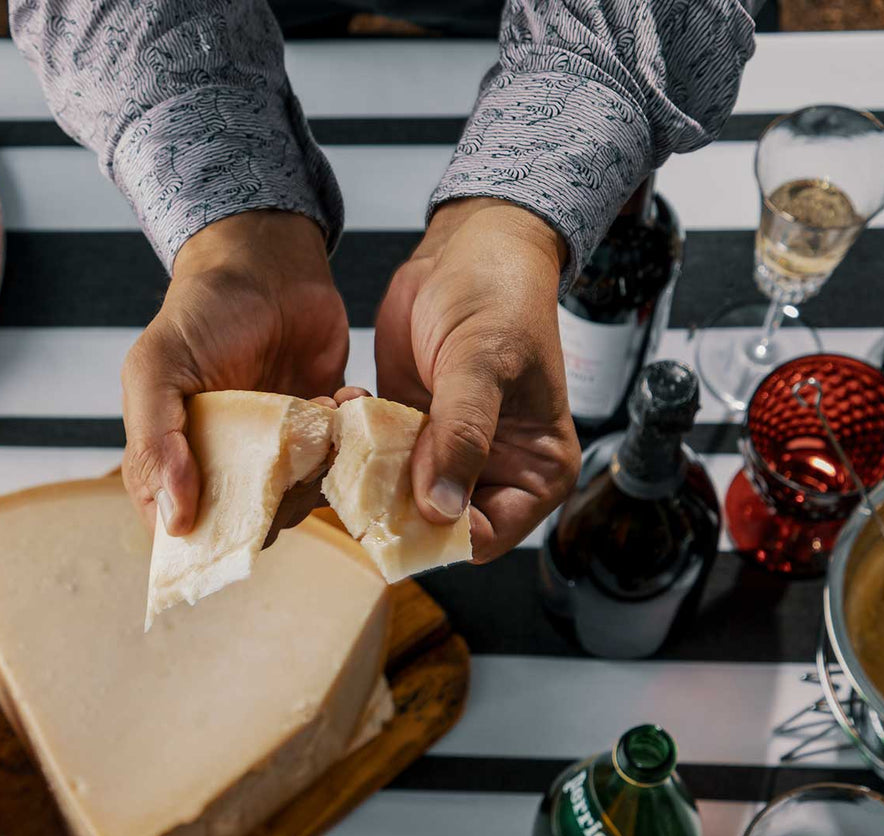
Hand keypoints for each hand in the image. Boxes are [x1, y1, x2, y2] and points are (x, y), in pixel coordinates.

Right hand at [122, 210, 352, 535]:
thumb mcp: (155, 369)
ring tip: (318, 409)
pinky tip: (343, 395)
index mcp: (173, 460)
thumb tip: (174, 520)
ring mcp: (276, 452)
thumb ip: (155, 444)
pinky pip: (343, 462)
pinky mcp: (322, 433)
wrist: (267, 264)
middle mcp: (225, 465)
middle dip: (277, 497)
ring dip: (320, 464)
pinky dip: (352, 437)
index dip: (204, 539)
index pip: (182, 529)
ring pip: (302, 498)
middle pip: (250, 523)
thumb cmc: (200, 313)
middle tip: (287, 452)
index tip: (236, 519)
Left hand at [375, 197, 581, 561]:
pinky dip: (352, 440)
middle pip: (432, 526)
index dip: (436, 533)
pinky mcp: (407, 432)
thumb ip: (461, 437)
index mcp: (535, 472)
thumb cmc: (499, 295)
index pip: (482, 539)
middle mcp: (491, 473)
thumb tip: (440, 510)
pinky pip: (372, 460)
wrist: (468, 247)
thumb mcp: (481, 365)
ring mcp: (445, 455)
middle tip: (356, 465)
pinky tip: (348, 400)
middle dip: (389, 502)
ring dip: (363, 469)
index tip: (393, 505)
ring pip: (394, 496)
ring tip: (351, 422)